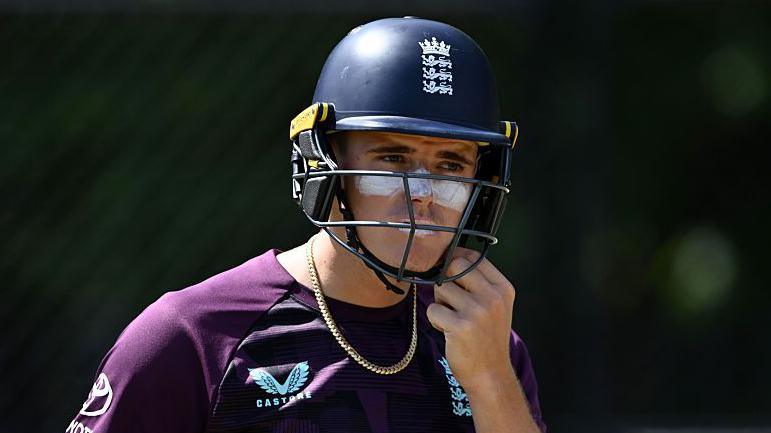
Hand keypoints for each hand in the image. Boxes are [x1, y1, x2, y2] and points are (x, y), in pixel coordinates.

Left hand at [426, 248, 516, 393]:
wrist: (490, 374)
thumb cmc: (487, 337)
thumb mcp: (495, 306)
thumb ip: (478, 282)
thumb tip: (449, 255)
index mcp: (503, 288)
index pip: (473, 256)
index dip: (456, 260)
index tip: (450, 272)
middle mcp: (493, 297)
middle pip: (454, 265)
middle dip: (445, 279)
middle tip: (450, 299)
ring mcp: (477, 311)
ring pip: (441, 288)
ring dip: (440, 302)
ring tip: (452, 318)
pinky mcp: (460, 326)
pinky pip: (433, 309)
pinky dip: (435, 320)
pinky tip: (448, 330)